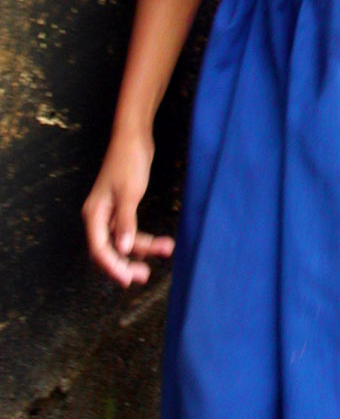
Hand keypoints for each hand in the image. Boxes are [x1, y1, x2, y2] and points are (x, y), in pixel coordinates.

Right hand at [82, 130, 173, 287]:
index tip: (128, 280)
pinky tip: (157, 244)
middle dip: (126, 264)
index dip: (112, 267)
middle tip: (145, 275)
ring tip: (167, 249)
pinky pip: (128, 231)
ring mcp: (109, 212)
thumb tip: (123, 249)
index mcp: (94, 214)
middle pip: (108, 250)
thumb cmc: (128, 162)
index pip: (99, 250)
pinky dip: (142, 238)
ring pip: (122, 240)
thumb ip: (125, 222)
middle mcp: (98, 216)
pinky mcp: (121, 207)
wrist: (134, 138)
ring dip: (142, 248)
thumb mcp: (129, 193)